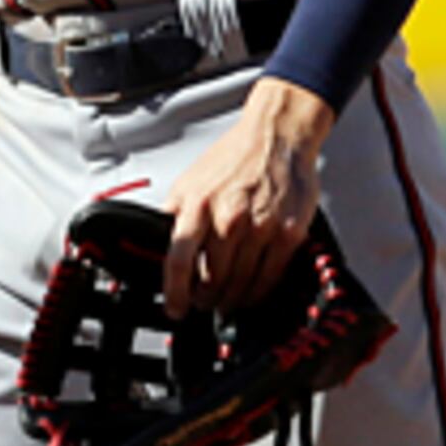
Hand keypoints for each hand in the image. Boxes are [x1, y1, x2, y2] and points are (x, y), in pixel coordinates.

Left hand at [160, 77, 333, 318]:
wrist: (276, 137)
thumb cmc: (233, 158)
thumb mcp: (190, 182)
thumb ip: (174, 214)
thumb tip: (157, 245)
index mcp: (197, 206)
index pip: (178, 260)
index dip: (175, 291)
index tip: (175, 308)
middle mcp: (227, 219)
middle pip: (212, 277)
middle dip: (205, 298)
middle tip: (203, 305)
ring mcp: (260, 228)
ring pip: (241, 282)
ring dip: (230, 300)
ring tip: (225, 305)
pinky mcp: (288, 233)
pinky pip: (270, 275)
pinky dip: (258, 292)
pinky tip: (251, 295)